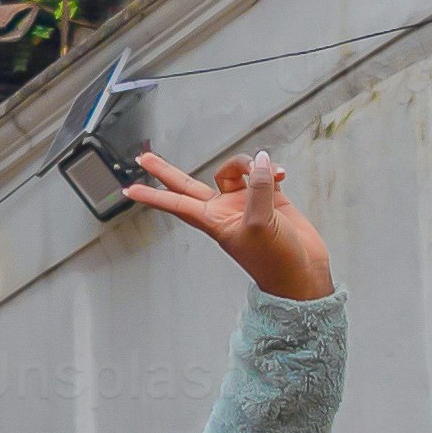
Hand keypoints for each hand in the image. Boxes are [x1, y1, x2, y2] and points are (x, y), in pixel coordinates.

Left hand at [118, 149, 331, 300]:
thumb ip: (257, 188)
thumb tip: (261, 162)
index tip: (129, 190)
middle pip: (189, 184)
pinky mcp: (269, 199)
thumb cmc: (274, 261)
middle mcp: (224, 209)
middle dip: (166, 170)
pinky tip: (281, 175)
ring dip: (251, 164)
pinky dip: (272, 169)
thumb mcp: (258, 224)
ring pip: (236, 170)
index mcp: (213, 220)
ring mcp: (245, 202)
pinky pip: (263, 173)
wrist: (302, 274)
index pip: (176, 203)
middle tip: (144, 158)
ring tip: (272, 174)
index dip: (153, 195)